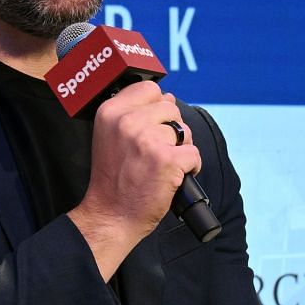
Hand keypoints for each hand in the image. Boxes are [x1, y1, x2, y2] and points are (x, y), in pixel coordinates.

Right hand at [66, 80, 202, 278]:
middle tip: (156, 152)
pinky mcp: (166, 159)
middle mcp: (127, 121)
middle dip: (171, 129)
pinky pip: (194, 153)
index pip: (149, 88)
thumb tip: (167, 98)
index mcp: (110, 112)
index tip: (151, 127)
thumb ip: (134, 113)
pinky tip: (173, 177)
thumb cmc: (113, 179)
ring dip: (181, 149)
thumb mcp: (110, 136)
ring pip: (184, 131)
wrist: (111, 215)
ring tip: (162, 166)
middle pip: (170, 108)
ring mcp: (147, 139)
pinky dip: (190, 168)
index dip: (157, 107)